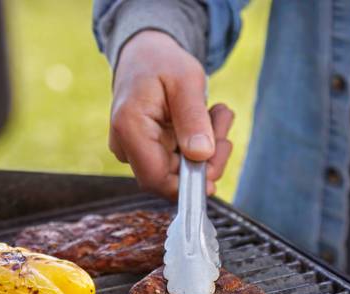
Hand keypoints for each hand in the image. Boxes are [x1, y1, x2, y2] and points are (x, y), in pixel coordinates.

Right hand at [110, 31, 233, 198]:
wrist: (144, 54)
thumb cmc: (162, 62)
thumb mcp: (186, 80)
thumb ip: (193, 119)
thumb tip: (201, 155)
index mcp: (130, 127)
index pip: (156, 178)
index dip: (188, 184)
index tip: (215, 168)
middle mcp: (126, 145)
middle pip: (170, 178)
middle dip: (206, 160)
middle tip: (223, 121)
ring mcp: (134, 152)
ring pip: (178, 173)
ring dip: (208, 150)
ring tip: (218, 114)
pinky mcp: (146, 153)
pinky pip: (177, 164)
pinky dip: (199, 146)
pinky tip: (208, 119)